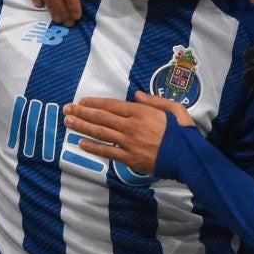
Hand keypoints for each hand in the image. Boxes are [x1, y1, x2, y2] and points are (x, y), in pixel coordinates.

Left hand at [65, 92, 194, 174]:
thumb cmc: (182, 132)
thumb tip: (136, 94)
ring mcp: (128, 143)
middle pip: (101, 117)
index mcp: (141, 112)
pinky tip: (80, 143)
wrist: (187, 157)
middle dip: (82, 112)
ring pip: (100, 133)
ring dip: (82, 126)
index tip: (82, 101)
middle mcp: (130, 126)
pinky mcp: (128, 158)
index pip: (112, 105)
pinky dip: (92, 148)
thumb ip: (154, 100)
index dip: (95, 102)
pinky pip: (106, 152)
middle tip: (67, 109)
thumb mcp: (173, 108)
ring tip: (68, 122)